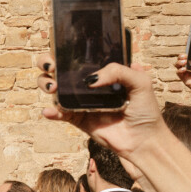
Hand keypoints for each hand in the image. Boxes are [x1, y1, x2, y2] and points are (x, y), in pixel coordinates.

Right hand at [37, 55, 164, 160]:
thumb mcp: (140, 82)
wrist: (143, 140)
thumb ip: (118, 71)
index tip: (60, 51)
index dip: (65, 51)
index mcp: (102, 72)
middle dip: (47, 64)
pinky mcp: (77, 119)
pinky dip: (51, 112)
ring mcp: (80, 101)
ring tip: (53, 88)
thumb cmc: (145, 110)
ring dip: (45, 84)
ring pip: (54, 89)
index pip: (79, 56)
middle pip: (59, 69)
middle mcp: (87, 85)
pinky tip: (49, 111)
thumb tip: (91, 79)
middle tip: (52, 68)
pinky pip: (59, 114)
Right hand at [175, 53, 190, 92]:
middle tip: (185, 56)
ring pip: (177, 64)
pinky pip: (178, 72)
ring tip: (184, 62)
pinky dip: (180, 70)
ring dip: (179, 62)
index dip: (187, 50)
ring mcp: (184, 71)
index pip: (189, 54)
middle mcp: (188, 65)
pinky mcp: (182, 77)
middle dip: (181, 55)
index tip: (187, 46)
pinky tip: (184, 69)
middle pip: (180, 58)